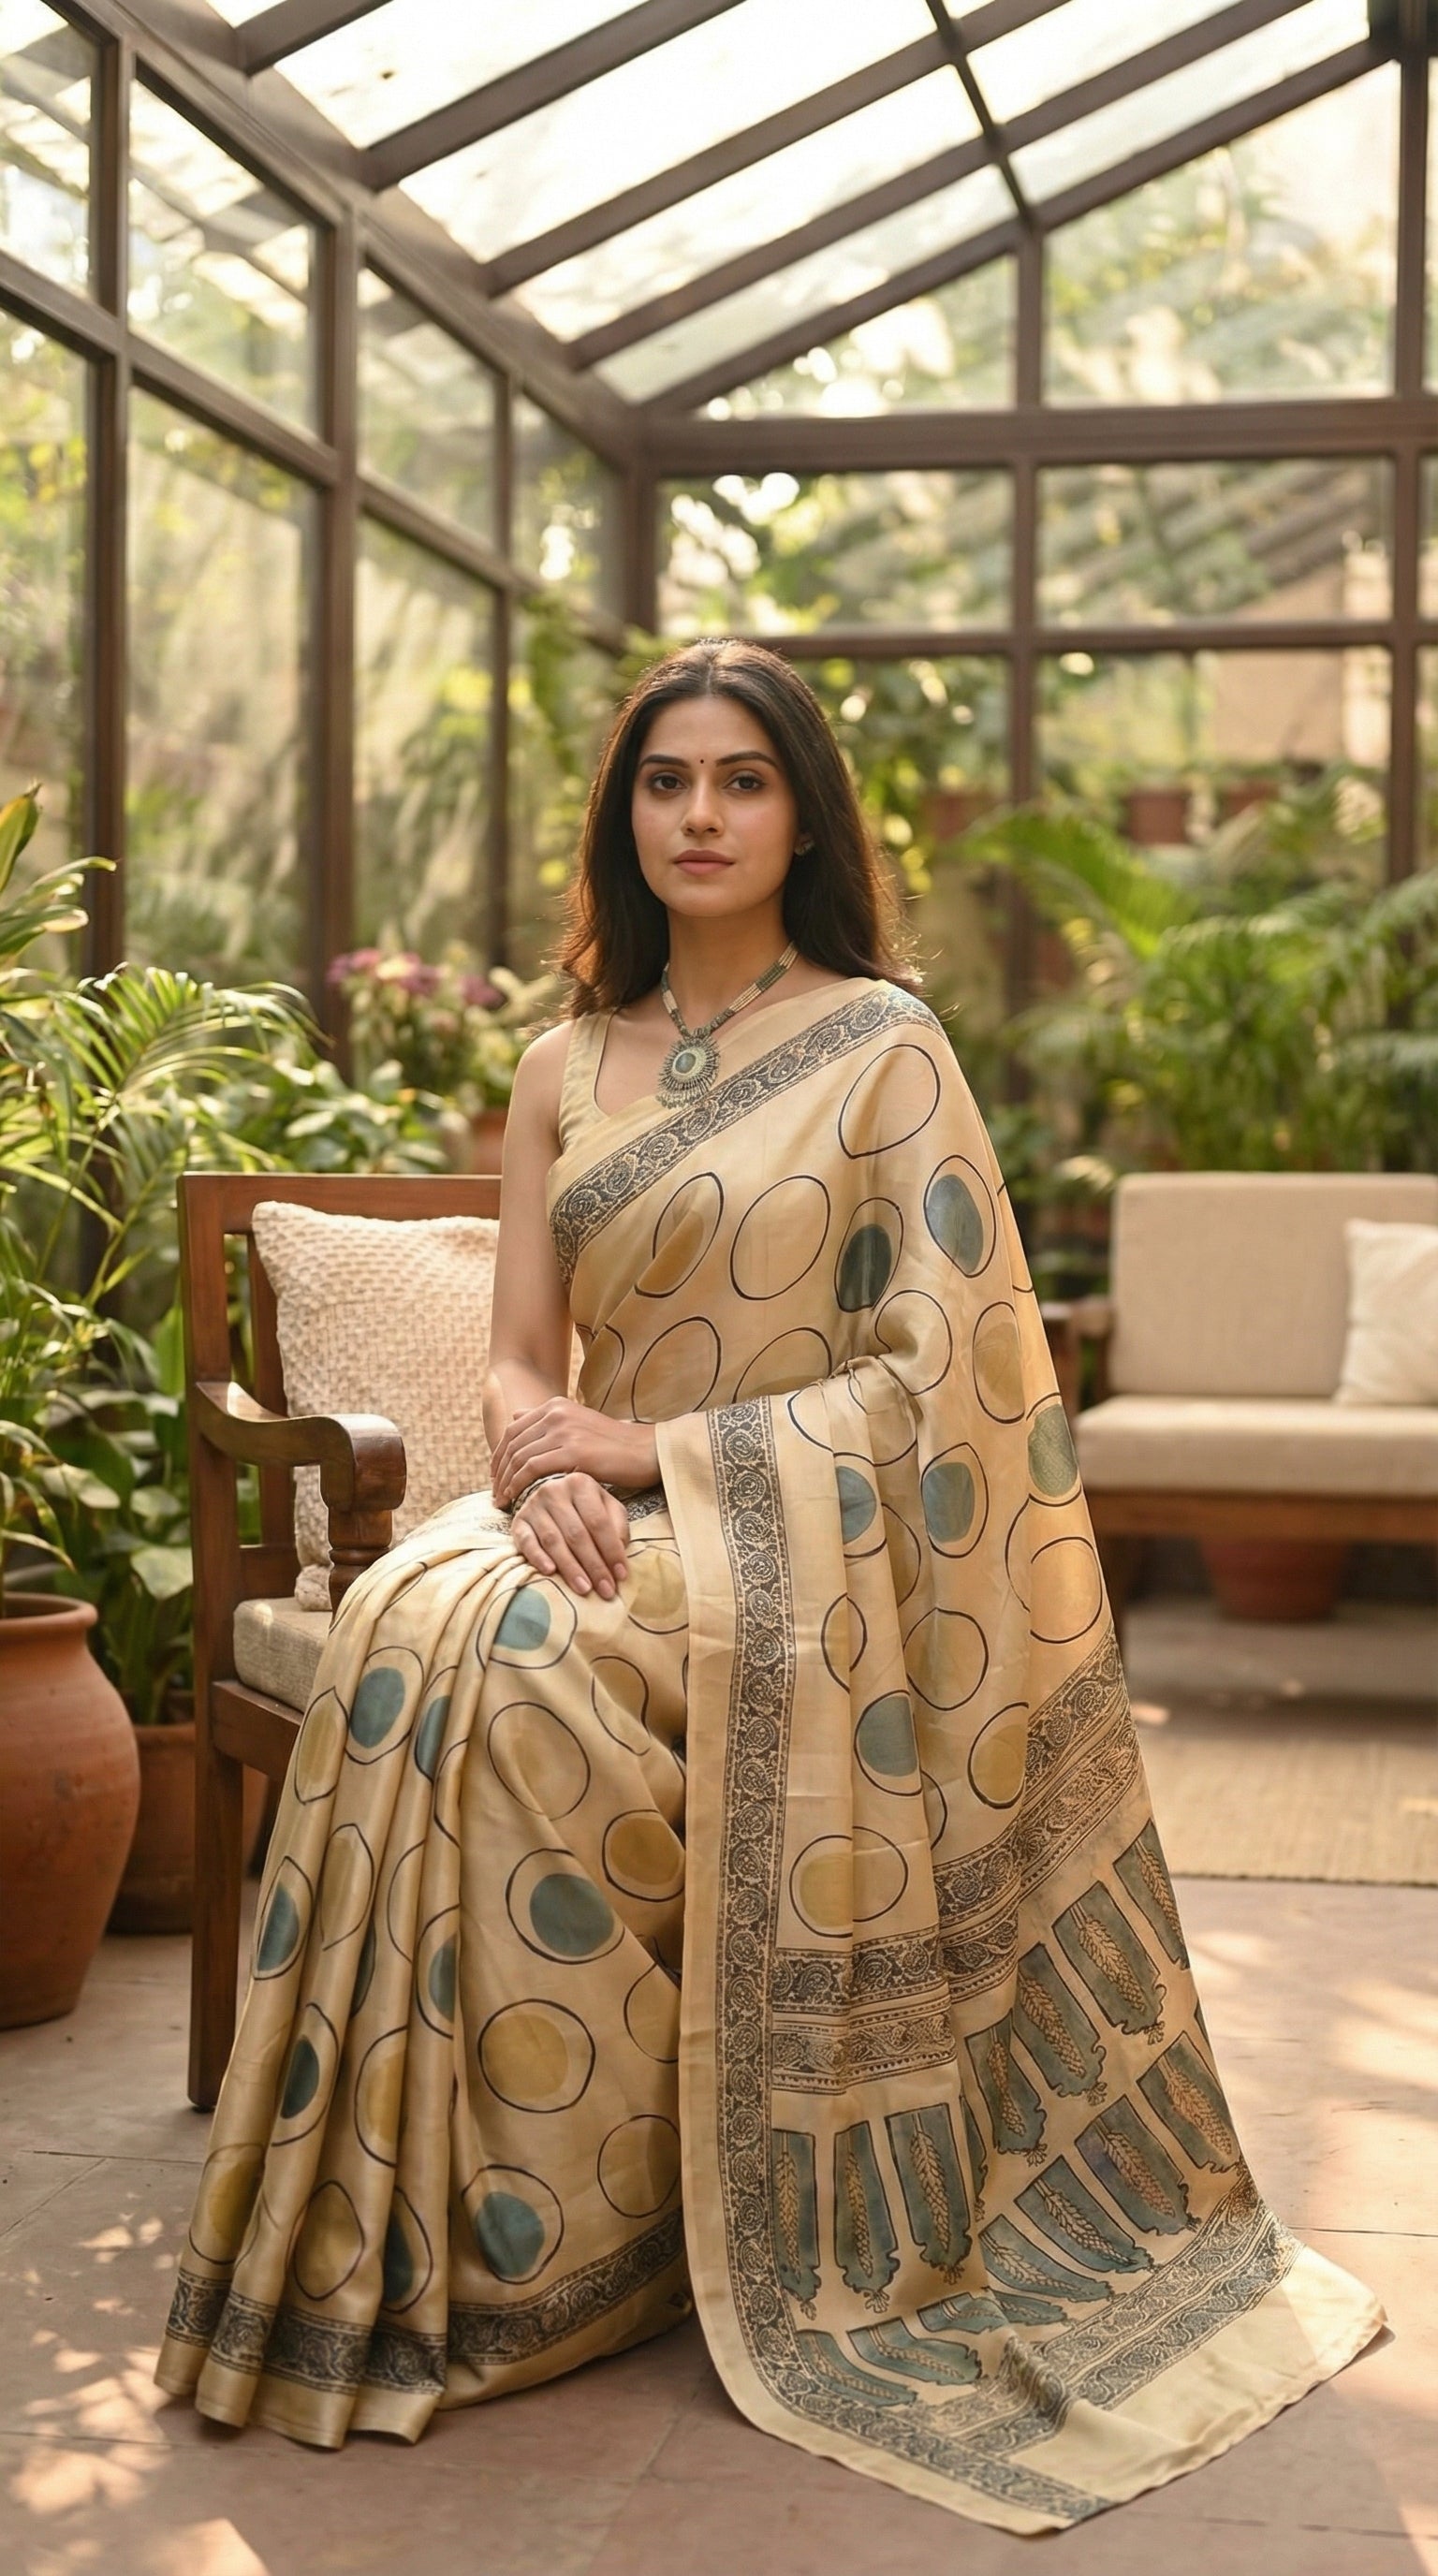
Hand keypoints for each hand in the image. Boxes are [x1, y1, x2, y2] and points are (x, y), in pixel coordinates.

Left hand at [490, 1398, 658, 1509]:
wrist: (646, 1451)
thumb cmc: (614, 1445)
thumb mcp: (578, 1424)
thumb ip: (548, 1420)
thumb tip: (516, 1415)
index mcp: (556, 1405)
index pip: (514, 1429)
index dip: (499, 1454)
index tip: (495, 1476)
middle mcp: (556, 1413)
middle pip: (513, 1443)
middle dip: (499, 1471)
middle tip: (495, 1494)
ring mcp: (564, 1430)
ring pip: (520, 1457)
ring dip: (506, 1482)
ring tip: (502, 1502)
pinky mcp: (573, 1451)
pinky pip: (533, 1468)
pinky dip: (519, 1484)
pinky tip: (517, 1498)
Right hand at [510, 1472, 628, 1599]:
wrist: (548, 1496)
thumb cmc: (584, 1506)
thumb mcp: (606, 1507)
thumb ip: (617, 1525)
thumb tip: (619, 1552)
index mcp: (581, 1484)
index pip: (599, 1522)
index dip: (611, 1550)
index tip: (620, 1575)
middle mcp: (555, 1491)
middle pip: (577, 1534)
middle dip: (593, 1566)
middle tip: (605, 1590)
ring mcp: (534, 1506)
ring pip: (554, 1541)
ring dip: (570, 1568)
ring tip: (584, 1588)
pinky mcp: (519, 1522)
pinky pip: (527, 1542)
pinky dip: (538, 1558)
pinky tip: (550, 1572)